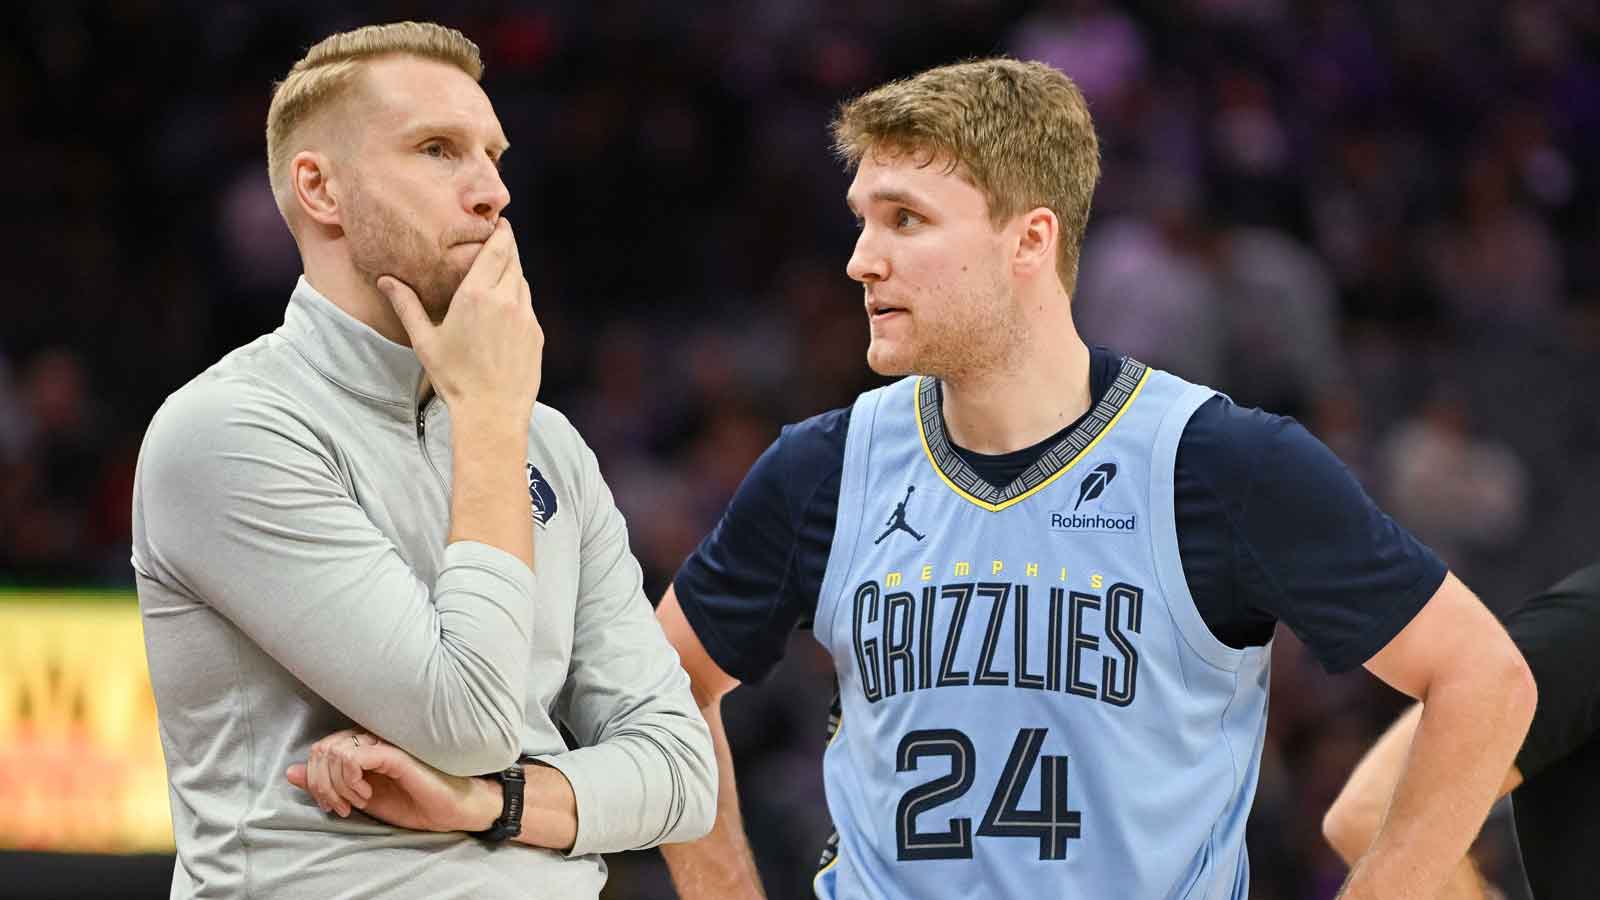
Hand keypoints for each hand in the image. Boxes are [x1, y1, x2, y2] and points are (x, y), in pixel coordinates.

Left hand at [286, 730, 497, 832]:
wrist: (452, 809)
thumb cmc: (414, 802)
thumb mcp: (360, 799)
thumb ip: (327, 784)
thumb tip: (290, 773)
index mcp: (362, 748)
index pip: (319, 749)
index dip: (315, 780)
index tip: (332, 806)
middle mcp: (370, 739)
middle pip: (321, 749)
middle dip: (322, 785)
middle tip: (341, 807)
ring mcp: (383, 743)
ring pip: (334, 751)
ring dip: (338, 785)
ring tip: (358, 801)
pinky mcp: (395, 753)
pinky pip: (356, 756)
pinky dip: (351, 779)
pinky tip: (366, 793)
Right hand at [378, 217, 543, 421]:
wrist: (493, 413)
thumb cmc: (454, 378)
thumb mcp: (424, 341)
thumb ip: (407, 305)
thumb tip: (385, 280)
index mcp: (476, 295)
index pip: (496, 249)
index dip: (500, 232)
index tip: (498, 223)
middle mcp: (505, 299)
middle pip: (513, 259)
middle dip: (507, 246)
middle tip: (499, 238)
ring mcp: (525, 316)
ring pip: (522, 281)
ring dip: (513, 271)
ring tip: (500, 270)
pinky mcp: (537, 333)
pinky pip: (528, 305)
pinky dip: (519, 297)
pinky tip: (506, 304)